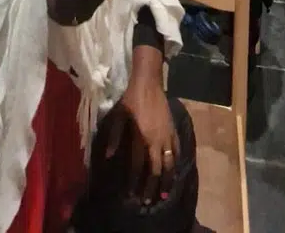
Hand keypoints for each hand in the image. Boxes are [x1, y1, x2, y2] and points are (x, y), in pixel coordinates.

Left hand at [105, 63, 178, 203]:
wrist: (148, 82)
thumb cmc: (130, 98)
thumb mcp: (119, 116)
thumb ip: (114, 137)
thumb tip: (108, 156)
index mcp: (141, 137)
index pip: (138, 166)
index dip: (134, 181)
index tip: (131, 194)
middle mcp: (156, 140)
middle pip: (155, 169)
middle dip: (151, 187)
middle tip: (148, 202)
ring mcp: (167, 136)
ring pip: (169, 163)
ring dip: (167, 180)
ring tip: (163, 194)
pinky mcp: (173, 129)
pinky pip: (177, 150)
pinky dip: (175, 163)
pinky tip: (174, 171)